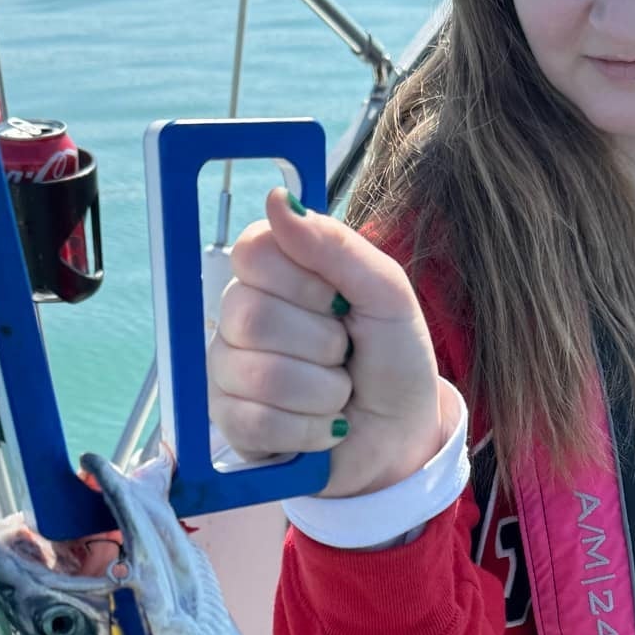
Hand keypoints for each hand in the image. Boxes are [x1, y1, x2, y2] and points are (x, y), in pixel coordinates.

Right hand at [209, 186, 445, 496]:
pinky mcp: (233, 426)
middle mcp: (240, 318)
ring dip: (323, 392)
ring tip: (339, 394)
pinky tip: (324, 427)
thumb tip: (277, 199)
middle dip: (321, 344)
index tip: (338, 302)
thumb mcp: (386, 294)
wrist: (403, 435)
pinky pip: (257, 422)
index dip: (302, 281)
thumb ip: (336, 246)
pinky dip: (311, 429)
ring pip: (259, 374)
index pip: (251, 252)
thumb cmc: (393, 360)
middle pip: (250, 315)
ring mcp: (230, 372)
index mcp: (274, 275)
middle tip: (343, 354)